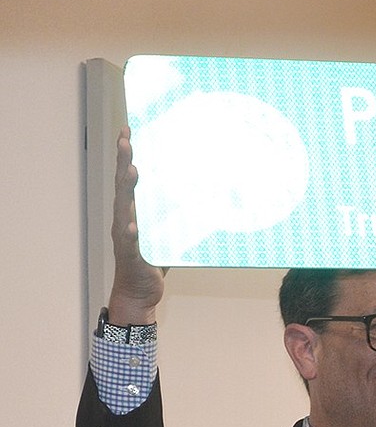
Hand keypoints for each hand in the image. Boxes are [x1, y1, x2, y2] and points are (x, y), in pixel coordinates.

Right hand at [107, 126, 163, 324]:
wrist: (139, 293)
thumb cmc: (151, 263)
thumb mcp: (167, 236)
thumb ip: (177, 219)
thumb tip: (202, 205)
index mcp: (132, 213)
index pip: (129, 180)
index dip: (128, 156)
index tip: (128, 132)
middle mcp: (124, 220)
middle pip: (123, 186)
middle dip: (124, 161)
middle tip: (126, 139)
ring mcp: (124, 237)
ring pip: (123, 208)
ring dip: (127, 189)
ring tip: (132, 170)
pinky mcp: (130, 255)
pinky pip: (129, 241)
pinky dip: (129, 230)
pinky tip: (130, 221)